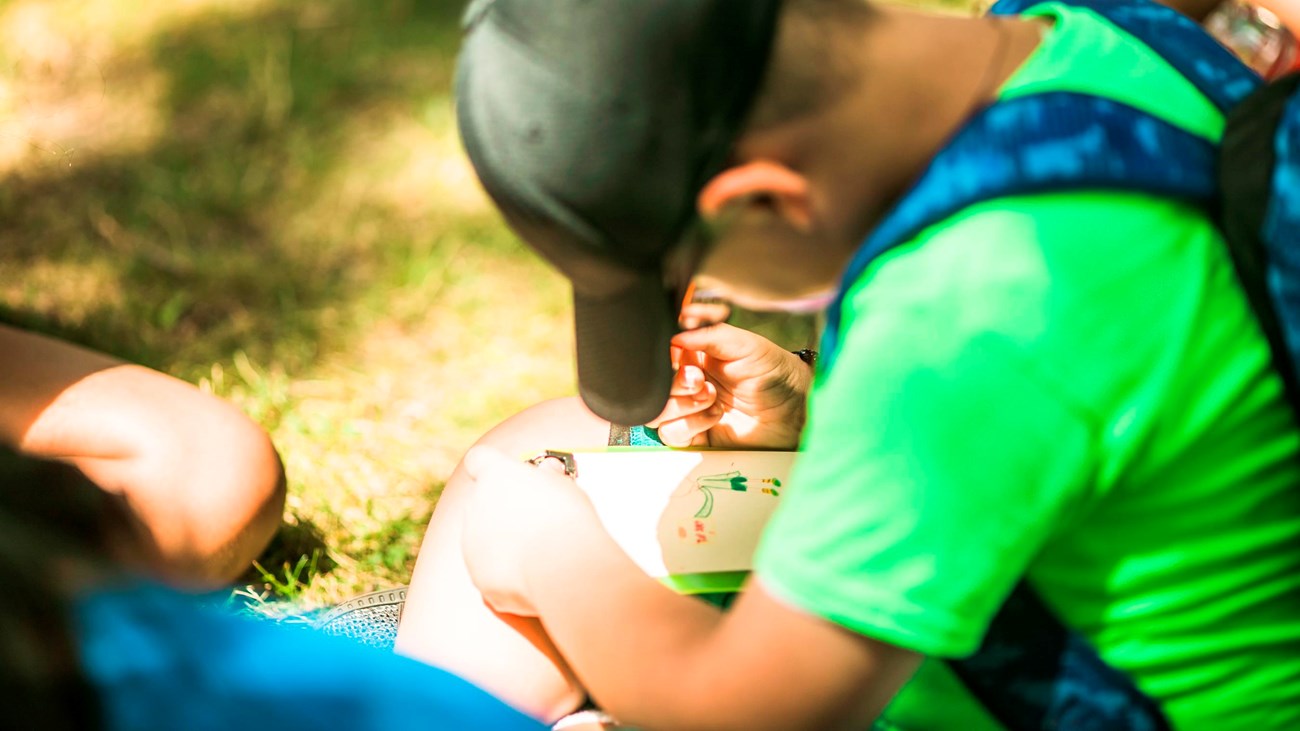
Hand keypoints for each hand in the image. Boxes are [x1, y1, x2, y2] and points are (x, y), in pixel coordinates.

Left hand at [459, 446, 599, 615]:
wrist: (561, 566)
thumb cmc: (566, 521)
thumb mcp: (565, 485)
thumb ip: (549, 476)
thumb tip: (548, 470)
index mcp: (494, 475)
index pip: (479, 459)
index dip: (490, 467)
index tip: (506, 476)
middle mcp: (475, 504)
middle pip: (483, 502)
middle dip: (504, 509)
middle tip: (536, 519)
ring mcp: (472, 540)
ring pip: (483, 538)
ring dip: (504, 542)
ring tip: (539, 551)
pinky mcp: (478, 573)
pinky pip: (489, 570)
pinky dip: (506, 573)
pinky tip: (533, 573)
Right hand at [647, 323, 811, 448]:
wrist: (794, 413)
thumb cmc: (775, 374)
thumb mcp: (746, 344)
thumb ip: (710, 333)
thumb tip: (675, 334)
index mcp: (694, 353)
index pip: (660, 351)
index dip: (663, 354)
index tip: (678, 354)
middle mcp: (687, 381)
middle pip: (652, 383)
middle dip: (674, 381)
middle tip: (699, 380)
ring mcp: (688, 409)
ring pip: (656, 409)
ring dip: (681, 403)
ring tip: (711, 397)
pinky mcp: (693, 435)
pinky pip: (670, 432)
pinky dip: (690, 424)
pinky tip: (714, 416)